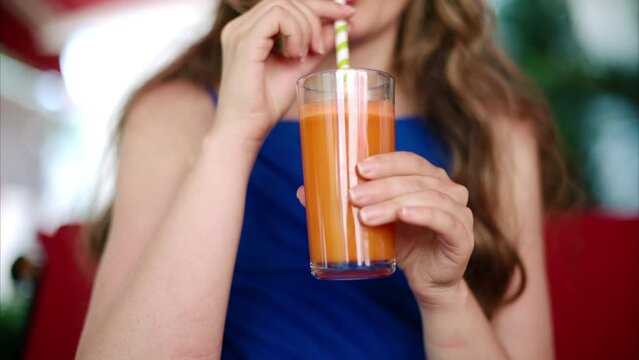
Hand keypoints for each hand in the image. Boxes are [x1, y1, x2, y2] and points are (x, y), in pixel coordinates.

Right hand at [214, 0, 355, 144]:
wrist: (245, 130)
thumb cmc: (265, 105)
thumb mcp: (298, 69)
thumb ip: (316, 46)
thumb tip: (339, 27)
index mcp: (250, 29)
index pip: (287, 2)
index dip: (320, 3)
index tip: (347, 13)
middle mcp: (241, 26)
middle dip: (319, 12)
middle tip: (325, 45)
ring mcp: (240, 32)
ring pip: (284, 4)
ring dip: (307, 27)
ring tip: (309, 55)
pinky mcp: (244, 42)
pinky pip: (278, 17)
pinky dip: (296, 32)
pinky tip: (296, 56)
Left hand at [297, 151, 473, 305]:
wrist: (427, 280)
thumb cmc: (402, 242)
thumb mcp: (374, 220)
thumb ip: (346, 203)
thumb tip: (302, 191)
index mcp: (429, 177)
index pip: (410, 160)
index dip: (386, 161)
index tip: (359, 168)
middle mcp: (448, 189)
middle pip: (416, 178)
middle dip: (382, 185)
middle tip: (353, 196)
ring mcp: (459, 212)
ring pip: (428, 197)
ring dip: (394, 202)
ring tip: (366, 215)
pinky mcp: (462, 237)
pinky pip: (446, 220)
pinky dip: (425, 214)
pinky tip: (404, 214)